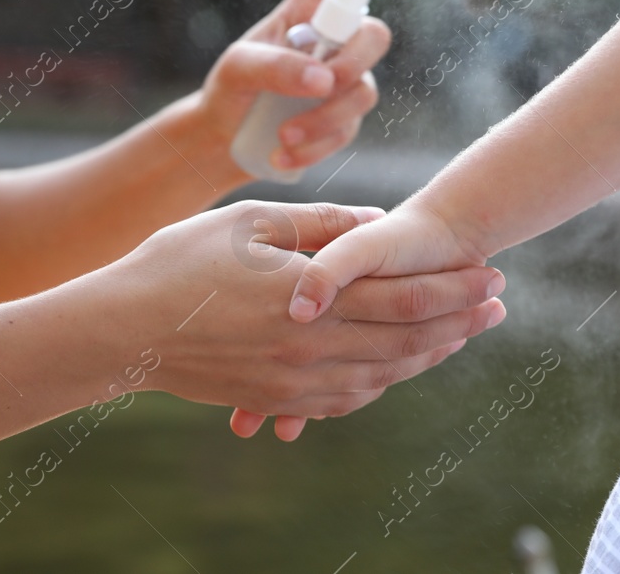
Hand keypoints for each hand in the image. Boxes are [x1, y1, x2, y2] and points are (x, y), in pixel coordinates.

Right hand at [93, 200, 504, 439]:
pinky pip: (348, 397)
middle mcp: (314, 348)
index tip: (490, 273)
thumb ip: (320, 224)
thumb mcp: (251, 223)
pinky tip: (399, 366)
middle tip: (497, 305)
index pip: (404, 295)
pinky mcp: (277, 399)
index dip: (453, 286)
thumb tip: (375, 220)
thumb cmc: (179, 264)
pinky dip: (384, 381)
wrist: (122, 333)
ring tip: (462, 334)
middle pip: (407, 338)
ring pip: (384, 373)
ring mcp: (297, 382)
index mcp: (313, 299)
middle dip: (459, 320)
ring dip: (430, 353)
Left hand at [186, 0, 391, 184]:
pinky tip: (283, 155)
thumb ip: (275, 66)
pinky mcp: (344, 119)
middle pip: (375, 35)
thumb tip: (323, 81)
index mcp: (306, 10)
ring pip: (364, 92)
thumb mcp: (238, 69)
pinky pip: (349, 130)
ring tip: (283, 137)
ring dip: (325, 119)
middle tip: (320, 87)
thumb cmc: (231, 89)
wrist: (224, 139)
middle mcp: (333, 41)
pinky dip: (317, 146)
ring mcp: (344, 81)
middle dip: (353, 64)